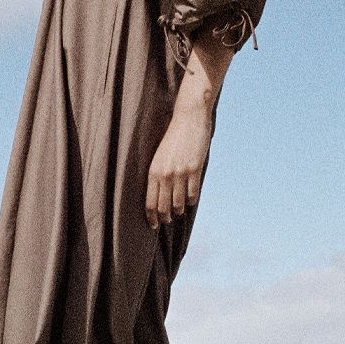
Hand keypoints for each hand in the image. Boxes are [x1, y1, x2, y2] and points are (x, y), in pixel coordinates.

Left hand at [145, 105, 212, 227]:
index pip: (150, 202)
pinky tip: (189, 201)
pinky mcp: (194, 169)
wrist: (188, 118)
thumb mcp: (159, 156)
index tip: (154, 225)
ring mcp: (180, 173)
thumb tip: (159, 194)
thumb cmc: (173, 137)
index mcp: (153, 171)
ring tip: (178, 211)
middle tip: (166, 221)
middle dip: (164, 217)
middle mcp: (165, 174)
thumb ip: (158, 174)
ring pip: (178, 203)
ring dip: (179, 210)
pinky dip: (191, 200)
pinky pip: (192, 194)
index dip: (151, 217)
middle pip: (163, 206)